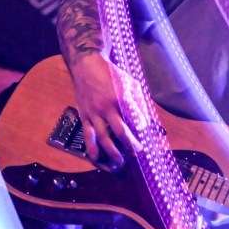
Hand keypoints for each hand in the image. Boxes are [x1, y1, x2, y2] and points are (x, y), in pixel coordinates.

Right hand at [67, 52, 143, 166]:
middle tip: (137, 153)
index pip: (135, 119)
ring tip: (119, 162)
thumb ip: (139, 101)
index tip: (145, 136)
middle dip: (130, 145)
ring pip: (103, 137)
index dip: (141, 130)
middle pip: (121, 132)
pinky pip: (88, 135)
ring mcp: (94, 113)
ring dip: (112, 152)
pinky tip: (95, 158)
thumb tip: (145, 121)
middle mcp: (107, 107)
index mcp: (121, 98)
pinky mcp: (84, 115)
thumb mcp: (131, 82)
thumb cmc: (111, 74)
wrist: (87, 65)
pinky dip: (92, 148)